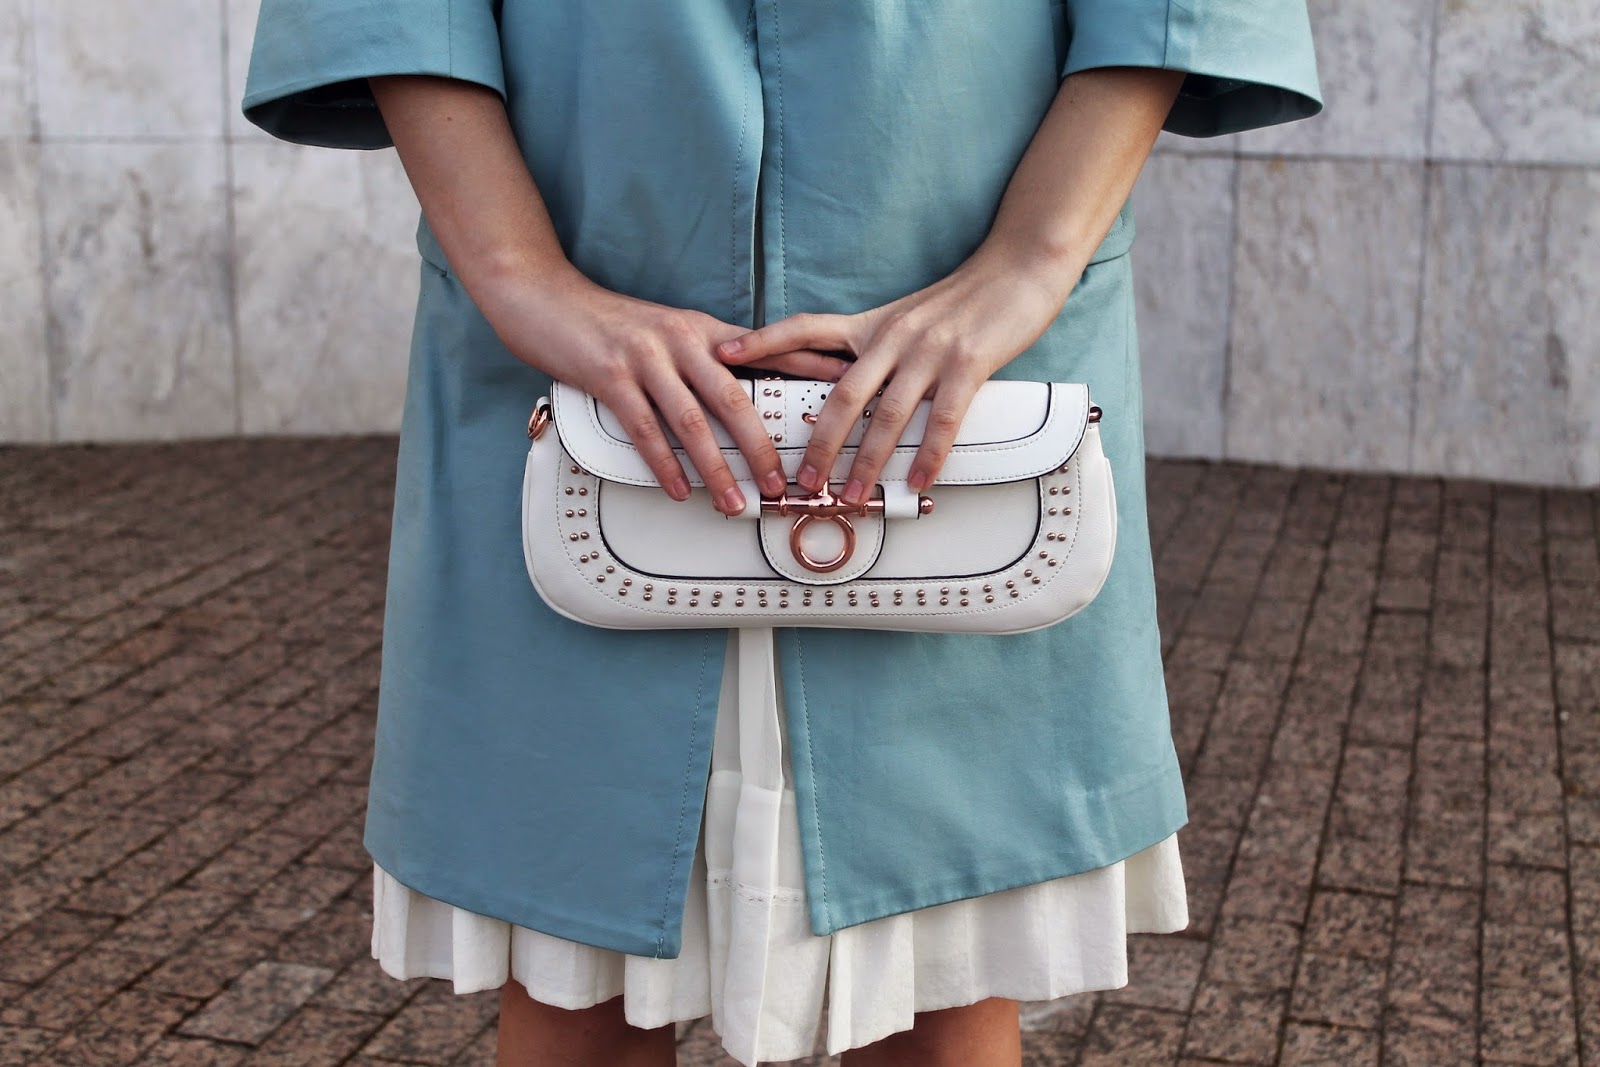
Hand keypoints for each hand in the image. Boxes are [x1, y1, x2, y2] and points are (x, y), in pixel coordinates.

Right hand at [479, 270, 849, 513]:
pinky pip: (645, 429)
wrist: (544, 298)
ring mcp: (645, 358)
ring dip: (716, 470)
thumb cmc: (607, 322)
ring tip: (734, 502)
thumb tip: (741, 390)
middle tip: (782, 482)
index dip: (809, 366)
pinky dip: (665, 466)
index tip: (846, 385)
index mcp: (702, 329)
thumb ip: (704, 356)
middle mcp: (680, 340)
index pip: (767, 348)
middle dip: (762, 447)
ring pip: (692, 423)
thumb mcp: (666, 330)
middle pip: (734, 399)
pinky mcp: (610, 376)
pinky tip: (680, 489)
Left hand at [715, 247, 1076, 504]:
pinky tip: (917, 481)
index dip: (763, 340)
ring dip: (867, 460)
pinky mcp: (967, 365)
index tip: (723, 353)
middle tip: (802, 479)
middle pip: (841, 394)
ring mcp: (929, 352)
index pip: (806, 329)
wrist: (1018, 268)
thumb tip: (851, 388)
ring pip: (887, 415)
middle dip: (819, 442)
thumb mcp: (908, 317)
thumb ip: (877, 349)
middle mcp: (892, 337)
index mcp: (872, 324)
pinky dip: (928, 455)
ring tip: (852, 493)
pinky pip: (943, 420)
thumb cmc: (965, 299)